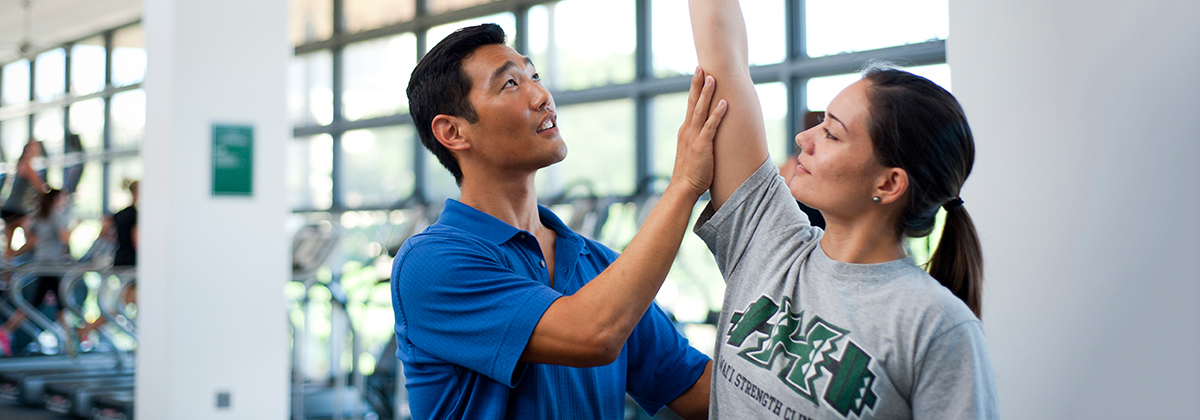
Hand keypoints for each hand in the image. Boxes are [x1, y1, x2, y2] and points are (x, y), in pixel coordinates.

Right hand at [672, 67, 727, 199]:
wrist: (682, 188)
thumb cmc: (690, 173)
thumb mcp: (693, 152)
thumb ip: (698, 141)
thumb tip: (707, 136)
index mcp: (685, 130)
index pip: (690, 105)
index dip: (694, 89)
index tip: (698, 75)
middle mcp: (687, 130)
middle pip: (692, 102)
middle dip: (697, 84)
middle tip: (701, 67)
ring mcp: (693, 137)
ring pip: (700, 110)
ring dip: (707, 93)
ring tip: (712, 78)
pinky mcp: (701, 146)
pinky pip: (711, 127)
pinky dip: (717, 114)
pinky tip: (723, 103)